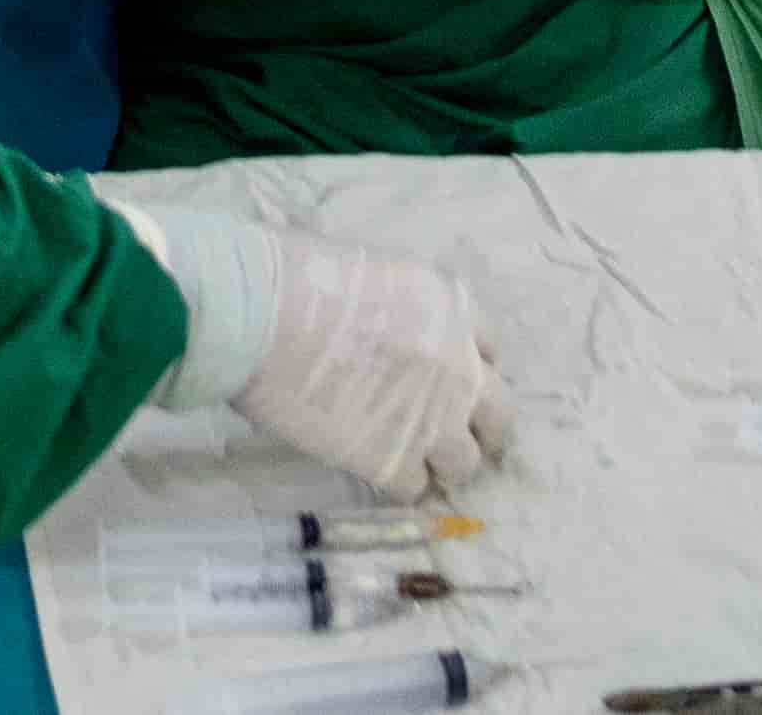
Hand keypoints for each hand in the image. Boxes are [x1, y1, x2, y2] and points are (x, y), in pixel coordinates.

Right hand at [135, 210, 512, 500]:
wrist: (261, 315)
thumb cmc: (299, 276)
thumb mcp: (375, 272)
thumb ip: (403, 308)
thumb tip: (388, 330)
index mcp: (453, 308)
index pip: (490, 350)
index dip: (470, 367)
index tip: (448, 379)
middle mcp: (459, 367)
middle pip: (500, 415)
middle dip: (480, 427)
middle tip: (449, 433)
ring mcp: (433, 420)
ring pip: (465, 463)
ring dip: (441, 463)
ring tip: (409, 460)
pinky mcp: (396, 462)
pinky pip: (415, 489)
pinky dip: (398, 483)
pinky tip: (373, 470)